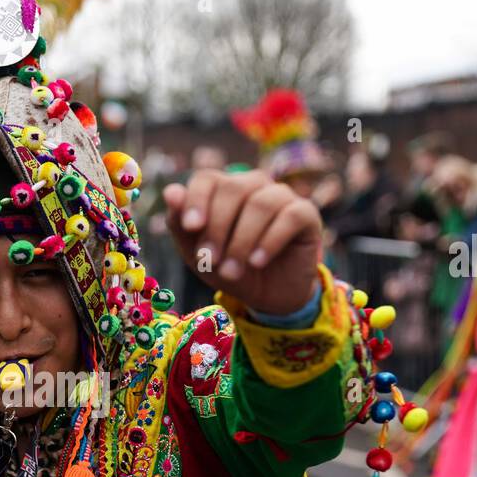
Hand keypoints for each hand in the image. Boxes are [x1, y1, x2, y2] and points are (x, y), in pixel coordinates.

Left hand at [163, 171, 321, 314]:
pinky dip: (270, 240)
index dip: (197, 199)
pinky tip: (257, 262)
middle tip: (211, 261)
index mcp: (224, 190)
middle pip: (234, 188)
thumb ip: (180, 224)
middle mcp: (253, 185)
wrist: (266, 297)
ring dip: (242, 241)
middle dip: (217, 227)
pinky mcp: (306, 214)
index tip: (190, 227)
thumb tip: (170, 192)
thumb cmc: (229, 269)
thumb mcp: (197, 254)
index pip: (207, 178)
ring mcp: (281, 197)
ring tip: (233, 272)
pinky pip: (290, 216)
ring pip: (261, 203)